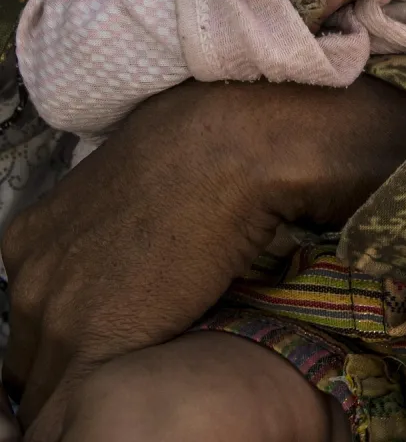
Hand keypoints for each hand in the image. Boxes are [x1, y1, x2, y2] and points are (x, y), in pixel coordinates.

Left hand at [3, 76, 405, 435]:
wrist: (230, 150)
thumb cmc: (192, 146)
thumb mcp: (119, 182)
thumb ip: (101, 227)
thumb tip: (126, 244)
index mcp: (29, 239)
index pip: (32, 317)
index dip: (69, 332)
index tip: (108, 331)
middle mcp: (28, 278)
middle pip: (34, 358)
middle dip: (72, 364)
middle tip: (127, 355)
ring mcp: (55, 315)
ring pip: (52, 390)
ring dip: (92, 387)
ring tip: (141, 374)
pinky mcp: (94, 346)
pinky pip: (80, 404)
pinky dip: (112, 402)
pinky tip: (150, 384)